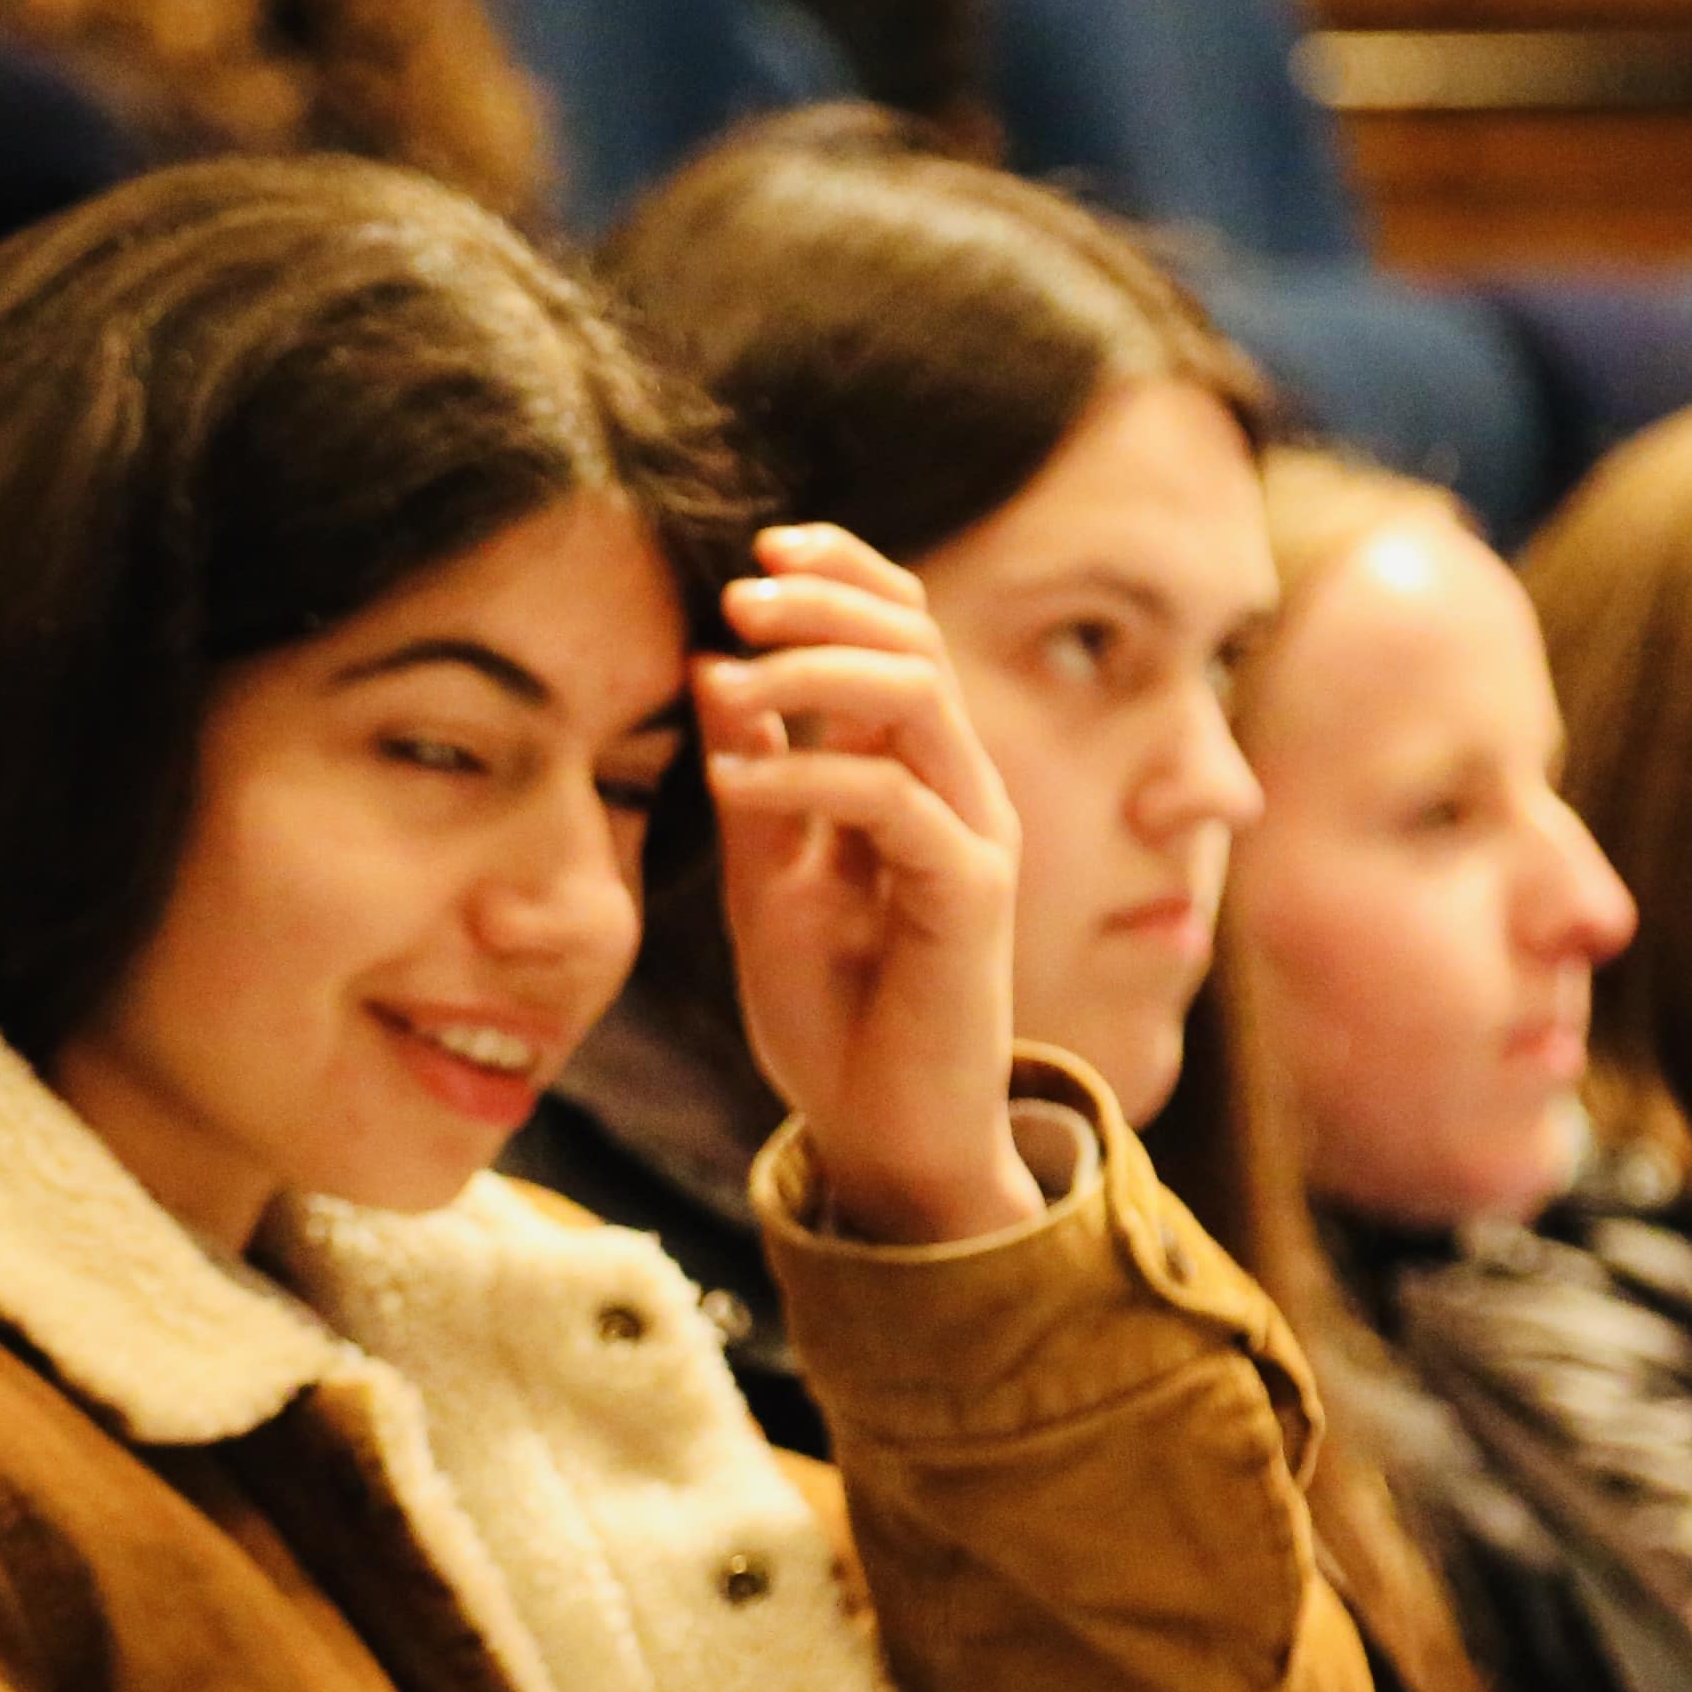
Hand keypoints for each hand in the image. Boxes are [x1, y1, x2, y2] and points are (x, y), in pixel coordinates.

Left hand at [705, 526, 1037, 1243]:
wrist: (883, 1136)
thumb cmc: (833, 1015)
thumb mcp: (768, 881)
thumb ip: (755, 780)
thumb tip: (716, 669)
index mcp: (918, 772)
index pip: (902, 630)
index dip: (842, 572)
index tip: (756, 554)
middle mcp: (960, 788)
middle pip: (914, 638)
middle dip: (823, 600)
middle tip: (737, 598)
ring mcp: (975, 834)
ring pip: (916, 694)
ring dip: (815, 668)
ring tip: (729, 676)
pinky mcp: (971, 892)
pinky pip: (892, 797)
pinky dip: (807, 771)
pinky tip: (737, 778)